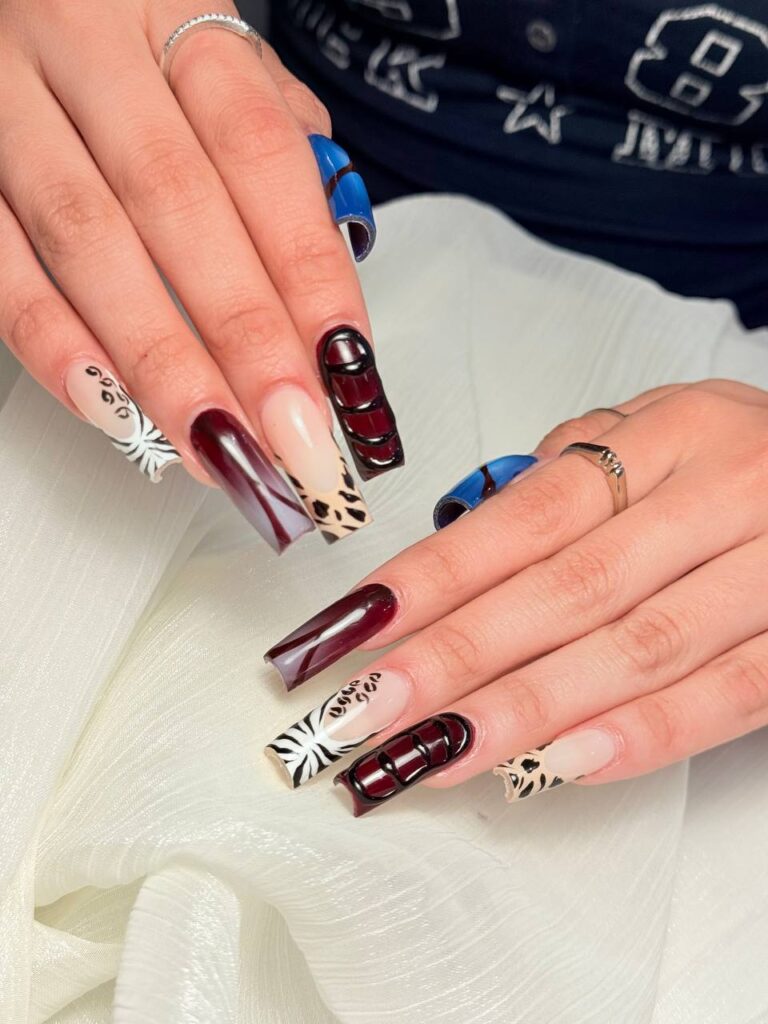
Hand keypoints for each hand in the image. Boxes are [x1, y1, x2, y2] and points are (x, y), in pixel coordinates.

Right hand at [0, 1, 400, 550]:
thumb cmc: (124, 33)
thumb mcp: (209, 52)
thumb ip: (273, 140)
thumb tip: (334, 265)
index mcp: (171, 12)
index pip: (260, 151)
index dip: (308, 267)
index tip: (347, 367)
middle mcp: (84, 48)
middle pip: (177, 204)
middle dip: (244, 335)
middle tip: (294, 433)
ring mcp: (5, 104)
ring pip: (88, 243)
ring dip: (160, 359)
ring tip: (219, 446)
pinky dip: (54, 342)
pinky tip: (112, 408)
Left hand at [265, 380, 767, 811]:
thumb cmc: (741, 455)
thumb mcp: (659, 430)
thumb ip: (567, 479)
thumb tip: (458, 546)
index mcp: (669, 433)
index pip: (526, 517)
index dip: (431, 580)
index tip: (349, 634)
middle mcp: (723, 494)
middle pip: (568, 589)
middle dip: (454, 657)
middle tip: (362, 710)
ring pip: (638, 649)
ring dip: (524, 711)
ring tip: (430, 753)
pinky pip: (726, 696)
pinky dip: (639, 737)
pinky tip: (552, 768)